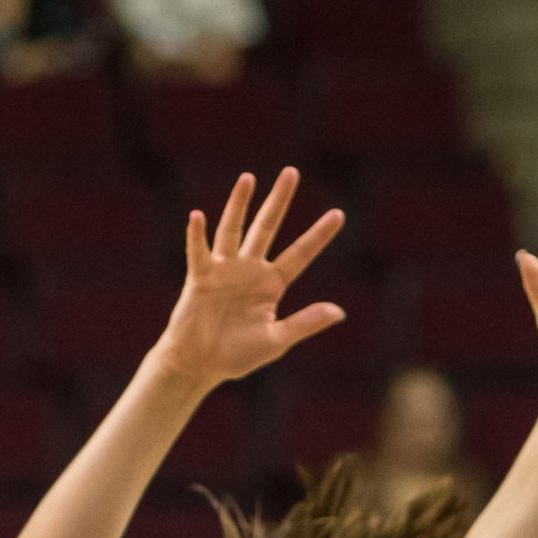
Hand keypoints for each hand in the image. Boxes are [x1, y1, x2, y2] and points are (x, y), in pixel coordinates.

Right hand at [150, 168, 346, 388]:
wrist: (200, 365)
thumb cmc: (237, 355)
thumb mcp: (277, 339)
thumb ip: (306, 322)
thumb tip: (339, 311)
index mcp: (271, 285)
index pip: (300, 254)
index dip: (318, 235)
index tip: (339, 214)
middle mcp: (249, 270)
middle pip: (267, 228)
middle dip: (279, 201)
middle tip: (292, 172)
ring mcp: (224, 270)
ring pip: (233, 230)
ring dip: (239, 204)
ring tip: (248, 178)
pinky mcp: (200, 277)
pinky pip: (199, 252)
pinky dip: (197, 235)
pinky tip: (198, 216)